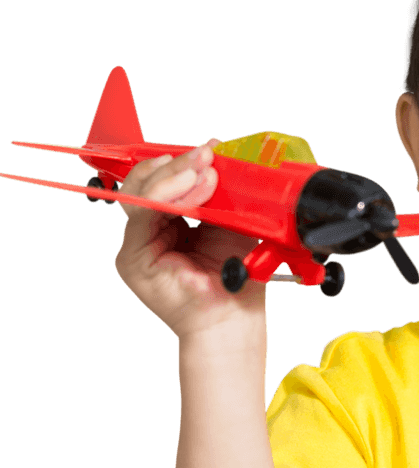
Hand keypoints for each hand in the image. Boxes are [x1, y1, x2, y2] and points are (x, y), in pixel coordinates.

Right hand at [114, 139, 268, 342]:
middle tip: (206, 155)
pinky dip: (167, 194)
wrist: (234, 319)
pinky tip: (191, 187)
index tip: (211, 149)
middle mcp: (152, 233)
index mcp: (173, 224)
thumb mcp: (232, 222)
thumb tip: (216, 148)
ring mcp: (138, 246)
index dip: (185, 162)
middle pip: (149, 182)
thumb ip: (222, 190)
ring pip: (141, 192)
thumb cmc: (236, 280)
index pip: (166, 181)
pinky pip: (142, 212)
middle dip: (180, 164)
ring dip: (175, 176)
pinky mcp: (132, 259)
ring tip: (203, 171)